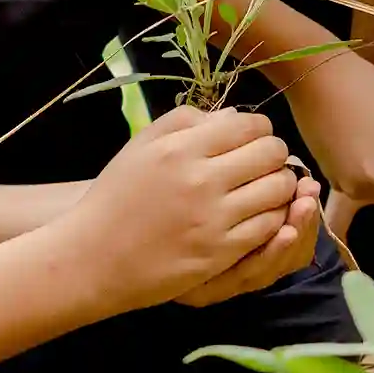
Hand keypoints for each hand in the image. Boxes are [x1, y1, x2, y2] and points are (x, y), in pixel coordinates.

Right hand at [63, 106, 296, 311]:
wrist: (93, 256)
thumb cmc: (116, 195)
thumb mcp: (141, 145)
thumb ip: (186, 121)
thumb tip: (233, 116)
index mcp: (181, 148)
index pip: (249, 125)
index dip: (260, 129)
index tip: (253, 138)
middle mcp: (201, 180)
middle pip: (271, 154)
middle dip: (275, 154)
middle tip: (265, 163)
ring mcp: (213, 219)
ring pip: (277, 190)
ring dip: (280, 186)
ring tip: (267, 188)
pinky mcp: (219, 253)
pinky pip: (268, 227)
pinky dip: (273, 217)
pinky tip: (259, 215)